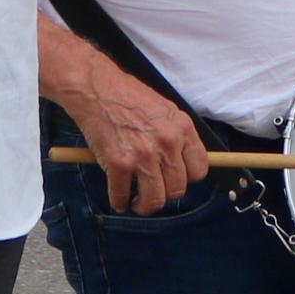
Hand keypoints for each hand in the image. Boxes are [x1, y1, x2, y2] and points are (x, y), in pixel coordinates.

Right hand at [61, 67, 205, 215]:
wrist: (95, 87)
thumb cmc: (126, 95)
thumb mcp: (164, 110)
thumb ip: (176, 135)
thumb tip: (179, 163)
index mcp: (182, 129)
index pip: (199, 170)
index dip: (186, 180)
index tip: (174, 179)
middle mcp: (167, 144)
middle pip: (177, 190)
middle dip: (164, 194)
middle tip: (152, 192)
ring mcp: (143, 156)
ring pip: (154, 200)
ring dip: (144, 205)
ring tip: (136, 200)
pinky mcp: (119, 164)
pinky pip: (122, 196)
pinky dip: (118, 202)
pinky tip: (118, 198)